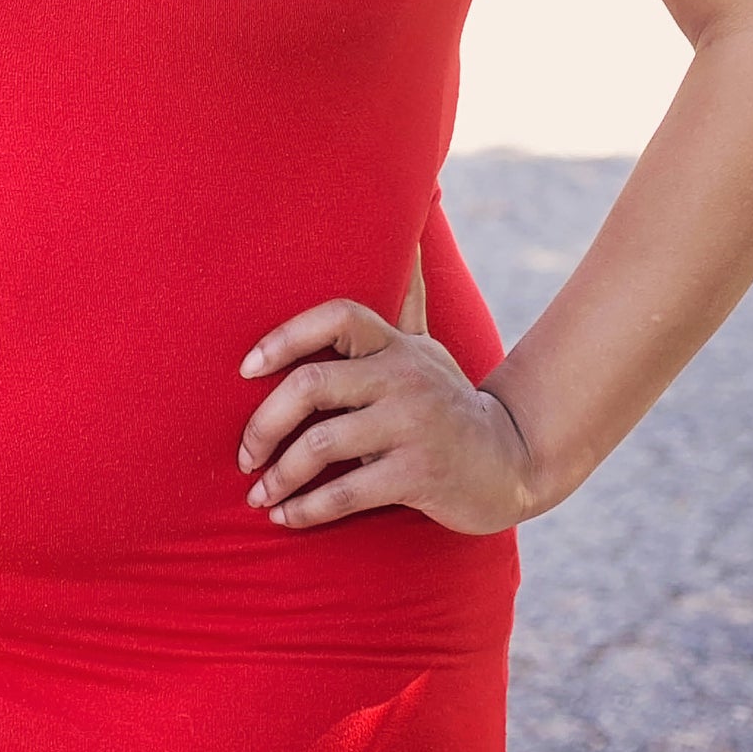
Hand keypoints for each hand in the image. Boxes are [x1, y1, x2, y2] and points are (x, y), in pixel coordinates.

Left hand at [236, 296, 536, 535]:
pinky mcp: (419, 474)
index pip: (336, 316)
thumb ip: (407, 302)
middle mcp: (402, 375)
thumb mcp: (428, 347)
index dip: (285, 336)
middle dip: (264, 422)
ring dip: (280, 475)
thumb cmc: (449, 401)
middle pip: (313, 383)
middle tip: (243, 454)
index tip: (245, 368)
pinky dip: (309, 509)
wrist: (509, 461)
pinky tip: (287, 518)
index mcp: (396, 344)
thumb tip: (412, 233)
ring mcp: (412, 424)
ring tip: (259, 495)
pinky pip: (348, 492)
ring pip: (322, 443)